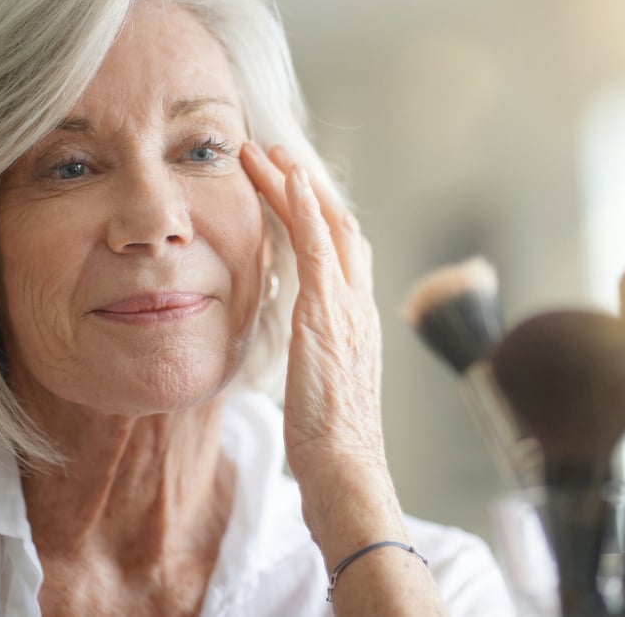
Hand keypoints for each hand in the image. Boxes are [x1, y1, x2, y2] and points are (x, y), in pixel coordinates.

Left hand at [240, 143, 397, 534]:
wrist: (347, 471)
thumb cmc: (329, 442)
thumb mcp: (322, 389)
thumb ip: (316, 355)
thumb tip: (302, 344)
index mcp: (355, 321)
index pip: (339, 252)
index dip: (316, 215)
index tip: (290, 190)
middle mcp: (358, 304)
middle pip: (337, 227)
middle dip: (306, 187)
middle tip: (277, 154)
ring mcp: (347, 306)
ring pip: (326, 226)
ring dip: (295, 184)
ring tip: (266, 152)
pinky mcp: (328, 314)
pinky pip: (318, 247)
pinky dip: (304, 207)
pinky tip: (288, 177)